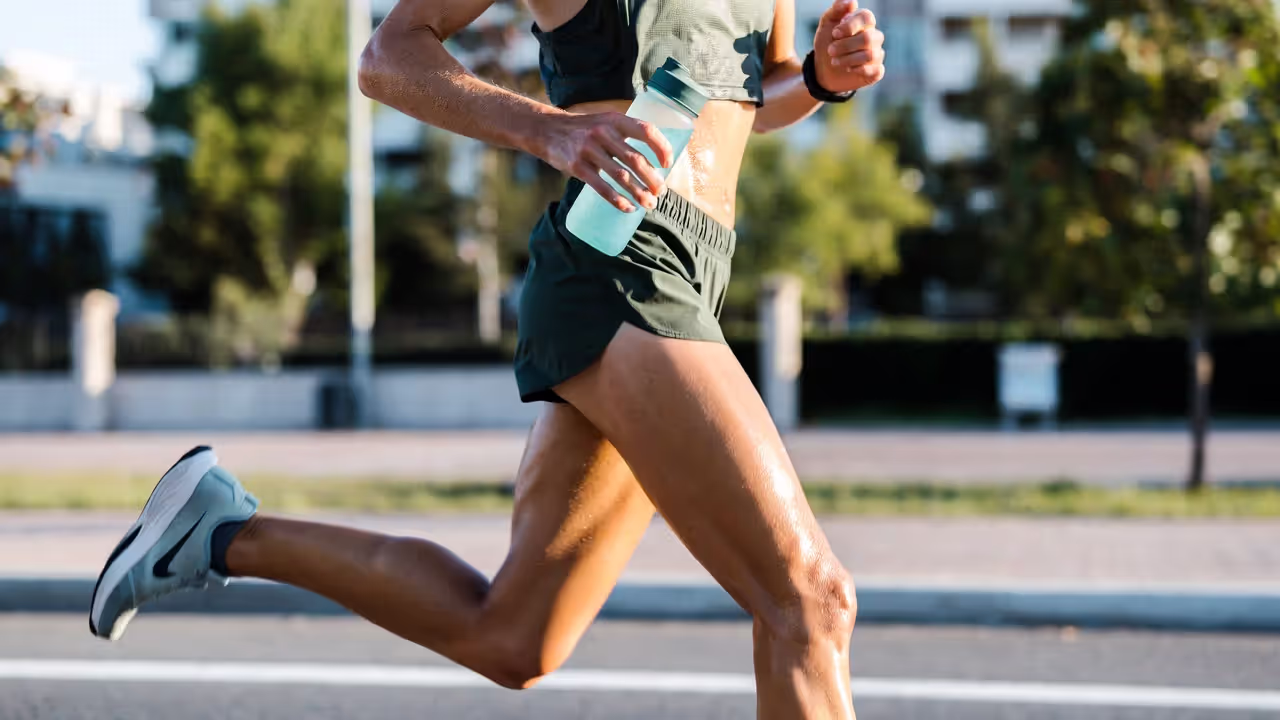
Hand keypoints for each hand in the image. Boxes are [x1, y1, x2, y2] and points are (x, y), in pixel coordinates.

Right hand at [538, 111, 674, 212]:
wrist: (547, 130)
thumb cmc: (583, 130)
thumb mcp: (604, 122)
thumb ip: (624, 135)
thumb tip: (653, 163)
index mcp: (615, 120)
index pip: (646, 130)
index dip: (661, 147)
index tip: (668, 164)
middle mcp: (603, 132)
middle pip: (635, 159)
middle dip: (652, 179)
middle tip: (661, 192)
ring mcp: (589, 149)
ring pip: (620, 176)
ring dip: (638, 193)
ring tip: (649, 204)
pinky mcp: (577, 166)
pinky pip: (601, 187)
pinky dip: (617, 200)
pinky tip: (628, 208)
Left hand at [813, 0, 885, 94]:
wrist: (823, 69)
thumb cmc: (827, 43)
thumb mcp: (826, 25)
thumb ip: (836, 10)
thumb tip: (852, 2)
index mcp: (864, 22)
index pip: (867, 18)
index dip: (851, 26)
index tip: (835, 34)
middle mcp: (874, 36)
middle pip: (868, 38)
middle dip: (846, 45)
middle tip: (831, 50)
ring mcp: (877, 54)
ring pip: (870, 55)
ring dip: (848, 59)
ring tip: (834, 61)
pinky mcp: (876, 71)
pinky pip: (876, 70)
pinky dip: (859, 70)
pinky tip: (848, 69)